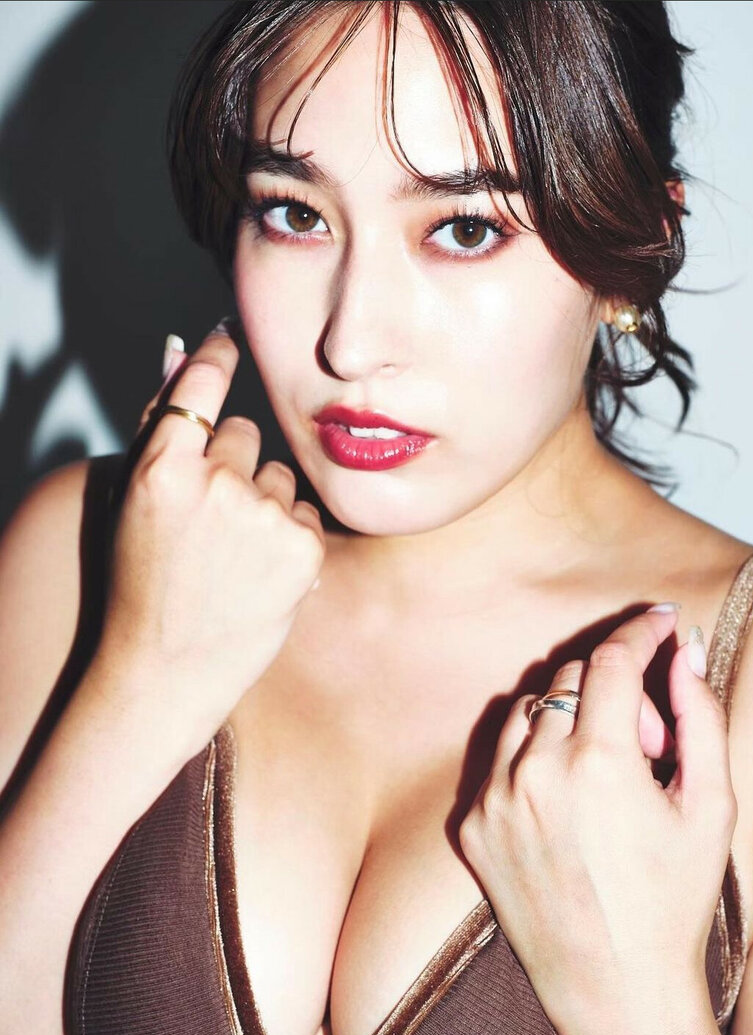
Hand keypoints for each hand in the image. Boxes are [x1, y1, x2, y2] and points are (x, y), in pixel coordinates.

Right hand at [97, 323, 324, 759]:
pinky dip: (292, 534)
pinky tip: (262, 569)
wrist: (167, 669)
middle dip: (238, 462)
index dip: (220, 356)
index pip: (202, 384)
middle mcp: (215, 484)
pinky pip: (308, 512)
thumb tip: (182, 347)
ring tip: (237, 552)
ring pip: (283, 474)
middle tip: (214, 516)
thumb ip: (161, 425)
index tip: (233, 336)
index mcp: (162, 468)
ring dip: (268, 500)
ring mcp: (263, 516)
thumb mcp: (135, 501)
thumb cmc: (145, 583)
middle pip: (249, 433)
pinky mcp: (302, 547)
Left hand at [458, 608, 734, 1034]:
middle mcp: (533, 772)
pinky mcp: (469, 827)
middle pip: (571, 679)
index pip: (613, 659)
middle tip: (647, 739)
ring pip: (529, 711)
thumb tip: (685, 651)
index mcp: (597, 763)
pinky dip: (533, 759)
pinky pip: (499, 760)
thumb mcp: (710, 807)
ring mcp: (493, 799)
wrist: (616, 990)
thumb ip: (700, 717)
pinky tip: (566, 803)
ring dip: (570, 719)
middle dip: (615, 689)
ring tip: (604, 774)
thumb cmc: (674, 901)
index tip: (662, 622)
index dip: (642, 631)